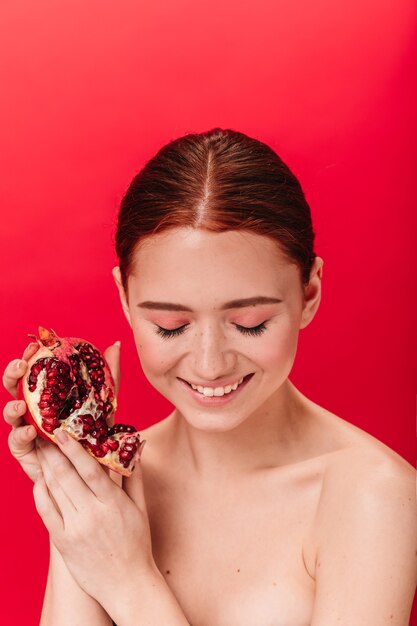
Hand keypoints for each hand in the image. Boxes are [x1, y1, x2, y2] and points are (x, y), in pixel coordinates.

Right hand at [2, 340, 120, 482]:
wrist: (96, 463)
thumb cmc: (96, 429)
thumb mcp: (104, 399)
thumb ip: (109, 374)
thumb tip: (116, 345)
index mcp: (47, 392)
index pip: (33, 369)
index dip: (30, 356)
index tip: (34, 345)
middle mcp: (33, 408)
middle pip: (14, 387)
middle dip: (13, 374)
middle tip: (21, 367)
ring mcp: (27, 428)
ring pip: (11, 414)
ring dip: (12, 407)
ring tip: (21, 405)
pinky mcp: (26, 450)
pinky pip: (17, 442)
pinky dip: (21, 435)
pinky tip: (31, 432)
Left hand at [33, 429, 150, 613]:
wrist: (127, 584)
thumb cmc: (137, 544)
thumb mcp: (140, 508)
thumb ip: (134, 475)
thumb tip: (136, 447)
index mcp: (113, 503)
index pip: (89, 469)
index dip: (73, 448)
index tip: (62, 431)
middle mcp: (92, 514)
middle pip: (67, 476)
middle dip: (53, 452)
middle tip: (43, 433)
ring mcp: (75, 529)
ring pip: (55, 491)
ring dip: (45, 467)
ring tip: (40, 450)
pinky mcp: (63, 542)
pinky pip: (46, 512)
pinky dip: (41, 494)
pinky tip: (40, 480)